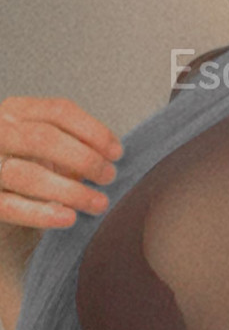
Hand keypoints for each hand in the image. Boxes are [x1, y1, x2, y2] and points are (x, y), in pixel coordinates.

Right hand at [0, 95, 122, 232]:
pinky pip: (11, 207)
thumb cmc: (30, 164)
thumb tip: (112, 155)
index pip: (59, 111)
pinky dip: (42, 213)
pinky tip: (68, 218)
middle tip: (108, 176)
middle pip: (43, 138)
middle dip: (83, 158)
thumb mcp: (50, 145)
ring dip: (70, 191)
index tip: (116, 153)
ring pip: (28, 175)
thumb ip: (75, 142)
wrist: (0, 193)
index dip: (93, 131)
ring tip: (98, 203)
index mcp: (17, 111)